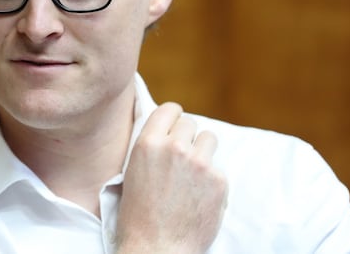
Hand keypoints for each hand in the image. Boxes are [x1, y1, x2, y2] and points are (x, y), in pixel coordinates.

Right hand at [115, 102, 226, 253]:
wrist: (157, 247)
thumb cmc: (138, 215)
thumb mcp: (131, 172)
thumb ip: (149, 148)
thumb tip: (164, 131)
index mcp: (148, 143)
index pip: (170, 109)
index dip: (173, 117)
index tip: (174, 126)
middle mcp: (175, 148)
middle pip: (190, 123)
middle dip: (187, 137)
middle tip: (181, 157)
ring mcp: (200, 163)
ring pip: (210, 139)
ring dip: (203, 151)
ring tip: (192, 173)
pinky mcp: (219, 180)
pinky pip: (218, 168)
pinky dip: (211, 180)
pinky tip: (198, 196)